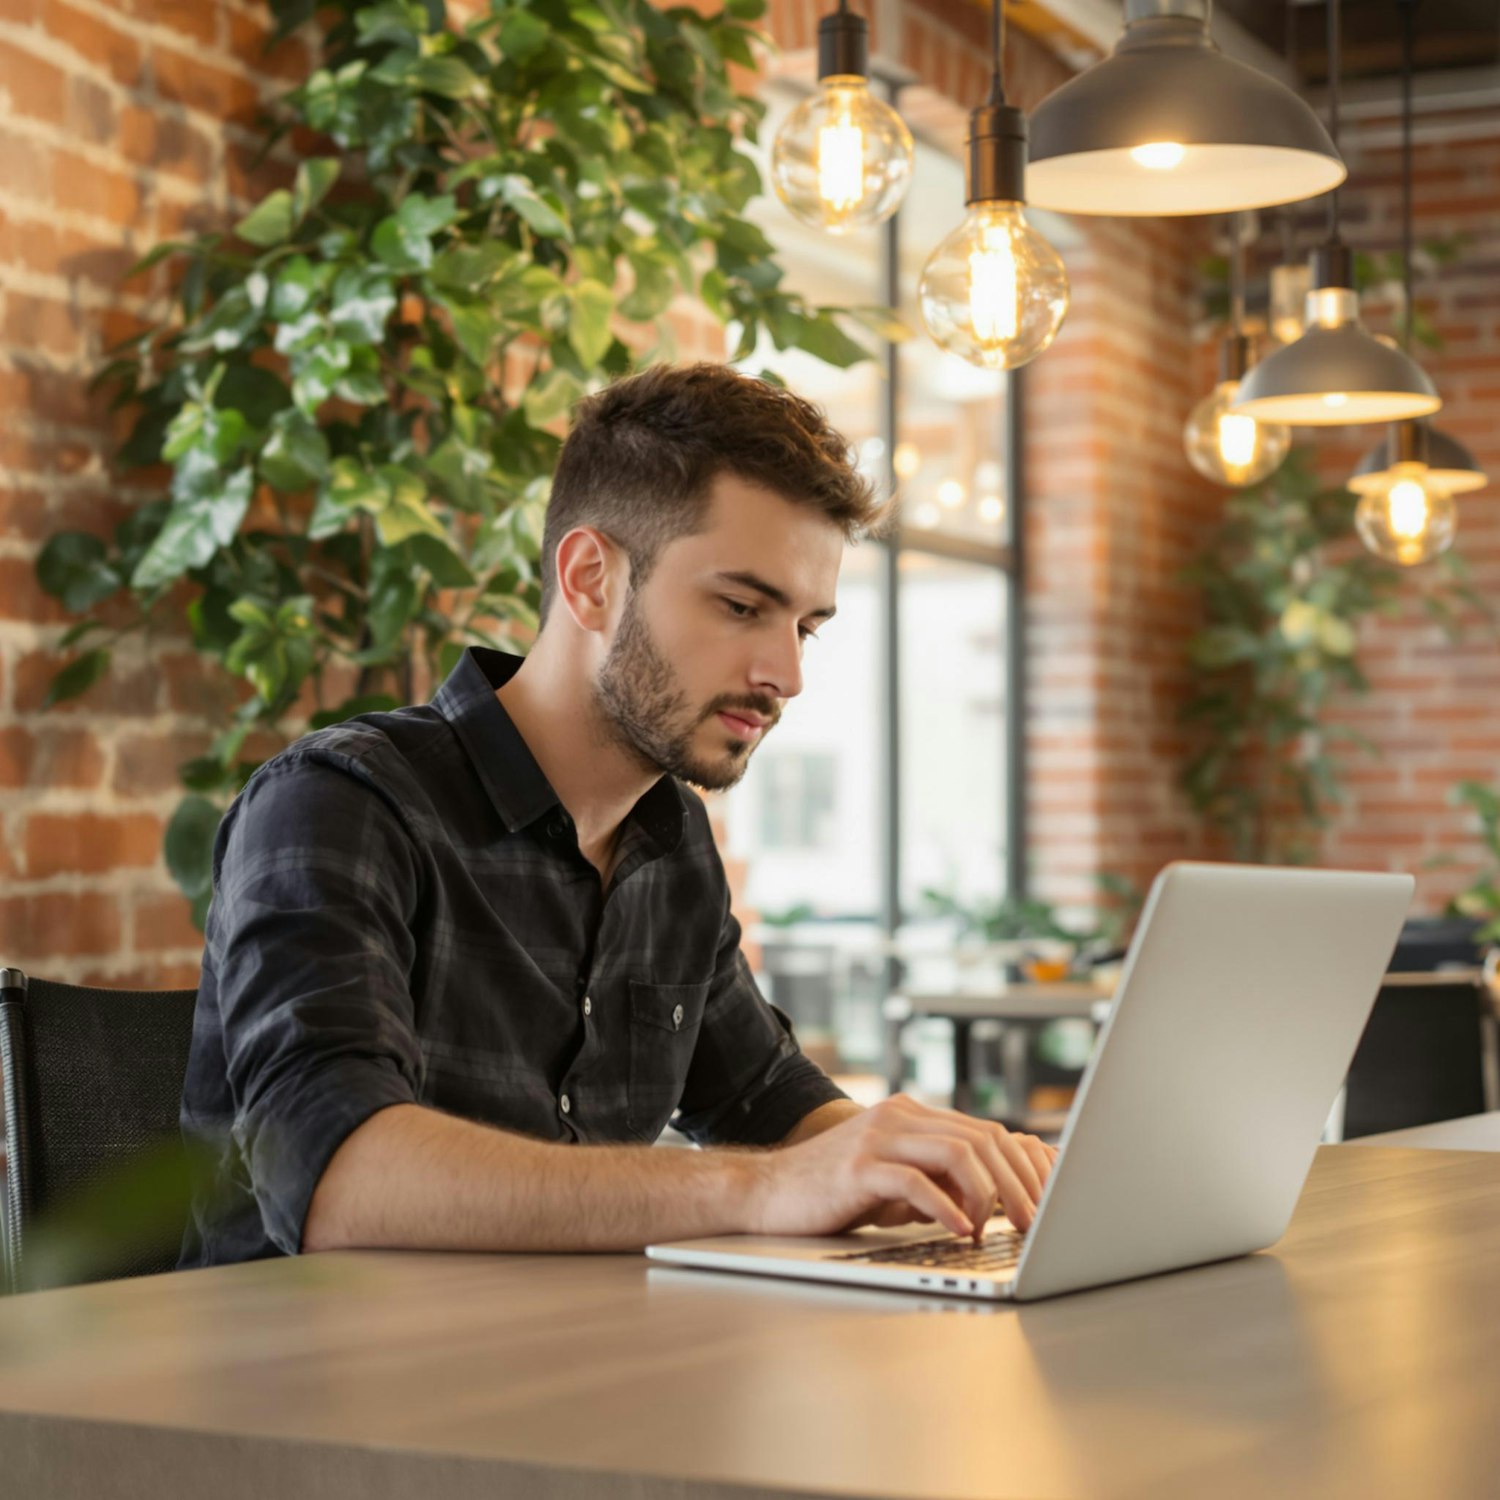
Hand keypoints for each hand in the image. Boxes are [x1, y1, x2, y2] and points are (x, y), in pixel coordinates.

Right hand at [746, 1094, 1058, 1240]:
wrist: (767, 1192)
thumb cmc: (834, 1193)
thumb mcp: (896, 1182)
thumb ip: (938, 1181)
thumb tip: (993, 1199)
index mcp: (913, 1116)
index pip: (988, 1131)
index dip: (1023, 1167)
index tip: (1046, 1202)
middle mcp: (900, 1117)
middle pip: (982, 1138)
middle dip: (1018, 1183)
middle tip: (1035, 1223)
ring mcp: (878, 1137)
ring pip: (957, 1153)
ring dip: (988, 1195)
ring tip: (996, 1229)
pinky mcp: (858, 1166)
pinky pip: (915, 1181)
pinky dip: (945, 1207)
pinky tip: (958, 1230)